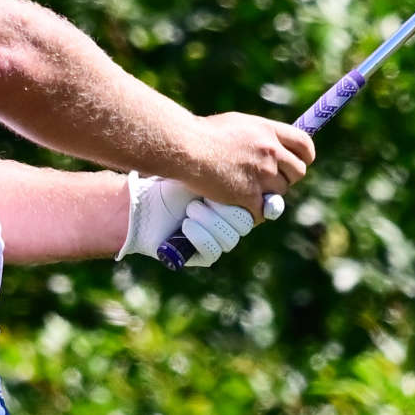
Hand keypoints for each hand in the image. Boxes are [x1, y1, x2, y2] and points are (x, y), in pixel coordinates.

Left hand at [118, 173, 257, 267]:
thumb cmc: (176, 182)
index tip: (263, 201)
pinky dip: (199, 236)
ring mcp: (221, 240)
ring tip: (190, 209)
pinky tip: (185, 225)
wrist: (147, 203)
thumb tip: (255, 158)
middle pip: (246, 223)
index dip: (268, 206)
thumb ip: (233, 168)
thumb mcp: (206, 169)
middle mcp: (233, 223)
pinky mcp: (205, 255)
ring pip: (230, 238)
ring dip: (209, 222)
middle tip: (204, 197)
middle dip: (224, 209)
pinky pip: (213, 251)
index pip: (266, 208)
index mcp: (240, 200)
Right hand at [181, 112, 313, 215]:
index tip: (300, 163)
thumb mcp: (239, 124)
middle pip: (297, 172)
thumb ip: (260, 136)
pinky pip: (262, 212)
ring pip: (280, 193)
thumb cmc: (204, 134)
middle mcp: (271, 152)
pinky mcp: (250, 195)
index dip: (305, 157)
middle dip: (286, 179)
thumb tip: (272, 147)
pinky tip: (242, 209)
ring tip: (248, 192)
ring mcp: (262, 174)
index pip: (304, 145)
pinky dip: (254, 214)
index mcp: (268, 130)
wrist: (187, 148)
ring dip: (268, 196)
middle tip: (268, 182)